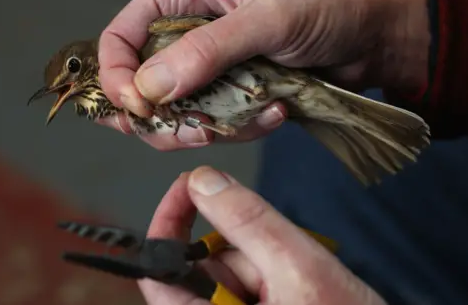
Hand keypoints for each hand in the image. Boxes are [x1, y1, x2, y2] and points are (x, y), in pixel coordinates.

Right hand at [98, 0, 429, 150]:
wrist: (372, 34)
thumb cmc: (326, 5)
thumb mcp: (267, 19)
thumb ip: (207, 51)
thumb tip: (150, 86)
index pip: (121, 36)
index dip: (117, 76)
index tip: (138, 109)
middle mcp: (188, 29)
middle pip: (142, 85)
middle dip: (165, 116)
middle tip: (198, 129)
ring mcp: (210, 65)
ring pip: (177, 113)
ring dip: (209, 126)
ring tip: (255, 116)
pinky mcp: (233, 92)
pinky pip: (216, 124)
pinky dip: (241, 129)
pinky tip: (275, 113)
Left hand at [138, 166, 386, 304]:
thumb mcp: (299, 269)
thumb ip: (250, 223)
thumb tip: (202, 180)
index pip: (160, 274)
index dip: (169, 223)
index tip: (190, 184)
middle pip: (205, 268)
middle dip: (246, 247)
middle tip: (288, 256)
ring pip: (235, 272)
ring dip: (269, 261)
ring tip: (308, 282)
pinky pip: (256, 283)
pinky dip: (279, 271)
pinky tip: (307, 287)